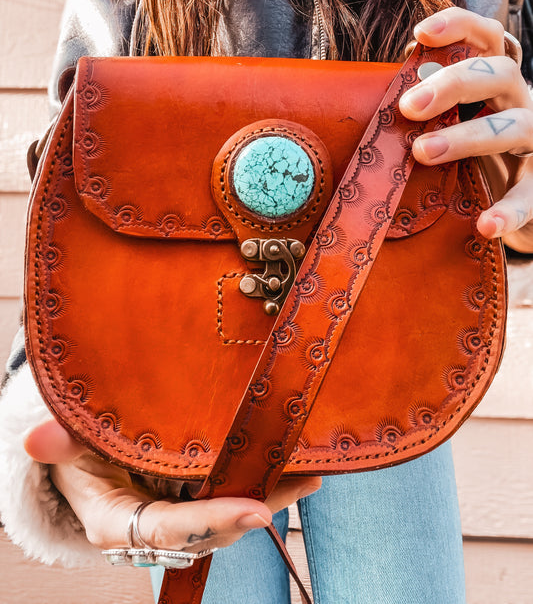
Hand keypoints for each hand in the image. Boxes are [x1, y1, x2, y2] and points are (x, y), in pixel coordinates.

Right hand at [25, 419, 320, 551]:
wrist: (87, 451)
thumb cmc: (77, 450)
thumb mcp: (68, 444)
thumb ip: (60, 442)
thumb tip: (37, 441)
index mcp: (123, 522)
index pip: (171, 529)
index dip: (212, 522)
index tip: (253, 511)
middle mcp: (159, 522)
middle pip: (213, 526)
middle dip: (255, 507)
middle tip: (299, 483)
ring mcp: (182, 505)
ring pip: (229, 508)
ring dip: (271, 493)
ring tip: (309, 472)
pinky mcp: (197, 488)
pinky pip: (232, 487)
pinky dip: (264, 477)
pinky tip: (295, 463)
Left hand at [398, 7, 532, 248]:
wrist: (521, 207)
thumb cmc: (476, 161)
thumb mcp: (456, 127)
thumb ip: (429, 111)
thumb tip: (383, 101)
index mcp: (498, 84)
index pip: (489, 39)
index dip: (460, 27)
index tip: (421, 32)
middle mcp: (522, 104)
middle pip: (500, 73)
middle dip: (453, 84)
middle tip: (407, 107)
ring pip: (515, 127)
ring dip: (468, 136)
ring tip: (423, 152)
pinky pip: (531, 195)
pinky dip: (510, 210)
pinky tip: (485, 224)